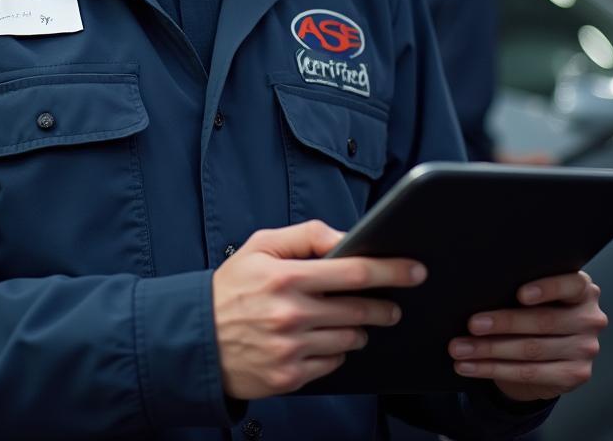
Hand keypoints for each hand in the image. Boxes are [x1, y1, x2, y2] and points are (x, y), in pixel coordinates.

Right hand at [212, 220, 426, 398]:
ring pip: (351, 338)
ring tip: (347, 320)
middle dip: (384, 306)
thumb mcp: (260, 246)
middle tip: (391, 304)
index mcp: (285, 276)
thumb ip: (305, 236)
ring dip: (359, 329)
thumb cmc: (232, 287)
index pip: (353, 272)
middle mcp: (291, 313)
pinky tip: (321, 339)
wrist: (198, 338)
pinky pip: (334, 362)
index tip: (414, 269)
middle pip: (360, 310)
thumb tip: (346, 238)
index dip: (390, 270)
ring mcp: (292, 348)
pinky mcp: (291, 376)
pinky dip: (336, 350)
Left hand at [449, 271, 606, 401]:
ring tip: (459, 348)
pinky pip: (529, 373)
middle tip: (471, 324)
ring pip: (531, 350)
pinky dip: (493, 370)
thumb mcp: (533, 294)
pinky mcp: (575, 374)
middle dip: (502, 323)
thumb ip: (517, 286)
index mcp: (582, 290)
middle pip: (543, 321)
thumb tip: (474, 288)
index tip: (519, 295)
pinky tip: (469, 366)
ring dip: (489, 350)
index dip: (546, 289)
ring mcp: (586, 349)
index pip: (571, 285)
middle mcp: (589, 318)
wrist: (549, 351)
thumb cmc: (532, 308)